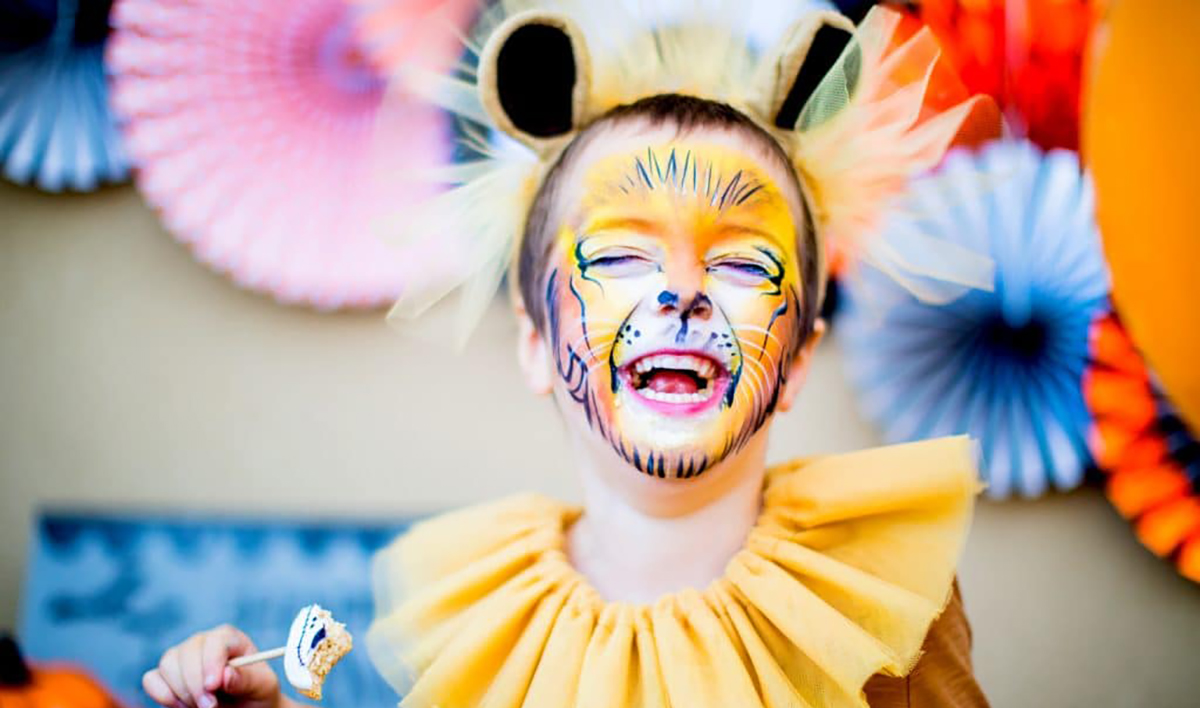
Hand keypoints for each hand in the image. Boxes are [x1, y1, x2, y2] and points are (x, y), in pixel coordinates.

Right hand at [143, 625, 280, 707]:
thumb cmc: (256, 695)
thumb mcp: (262, 687)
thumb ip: (247, 679)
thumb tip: (226, 675)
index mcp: (229, 638)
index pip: (215, 640)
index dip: (212, 662)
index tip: (213, 686)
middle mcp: (202, 642)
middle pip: (187, 653)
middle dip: (195, 684)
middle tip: (210, 707)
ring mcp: (181, 657)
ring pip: (167, 665)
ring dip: (182, 691)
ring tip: (203, 706)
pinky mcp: (164, 676)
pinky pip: (151, 679)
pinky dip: (164, 695)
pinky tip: (184, 705)